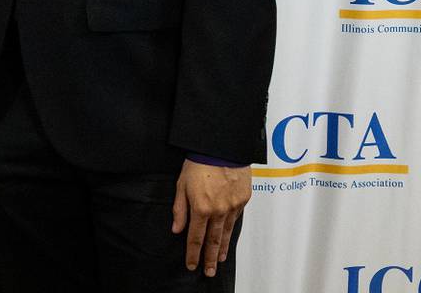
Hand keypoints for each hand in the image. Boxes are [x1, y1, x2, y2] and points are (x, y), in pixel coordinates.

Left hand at [171, 159, 249, 276]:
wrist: (221, 148)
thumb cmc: (198, 163)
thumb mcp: (181, 185)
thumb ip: (179, 209)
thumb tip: (177, 229)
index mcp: (200, 208)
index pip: (195, 237)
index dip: (193, 253)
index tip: (192, 265)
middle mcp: (218, 211)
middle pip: (213, 241)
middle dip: (210, 258)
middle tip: (209, 272)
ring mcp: (232, 207)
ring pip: (226, 233)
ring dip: (222, 249)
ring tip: (220, 261)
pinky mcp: (243, 200)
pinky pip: (236, 219)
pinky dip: (231, 231)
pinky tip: (228, 238)